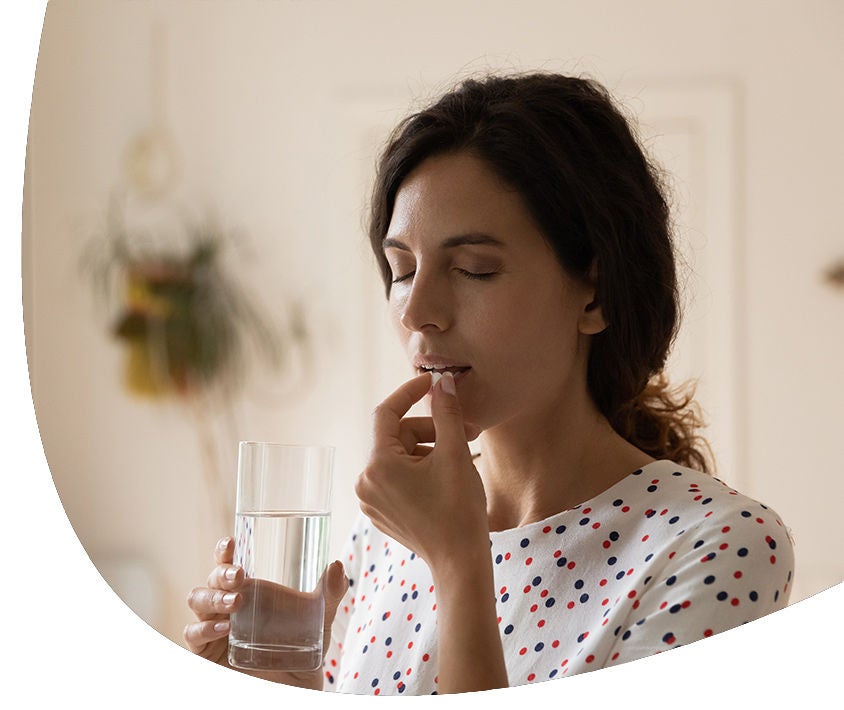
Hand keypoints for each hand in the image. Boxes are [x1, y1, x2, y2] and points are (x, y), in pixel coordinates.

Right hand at [184, 537, 347, 687]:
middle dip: (221, 573)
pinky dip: (204, 629)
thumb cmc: (302, 648)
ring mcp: (215, 628)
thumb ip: (329, 593)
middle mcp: (227, 605)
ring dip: (212, 597)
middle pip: (211, 579)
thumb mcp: (319, 619)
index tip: (231, 541)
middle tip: (240, 575)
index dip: (224, 551)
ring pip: (197, 601)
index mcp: (249, 590)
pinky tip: (224, 627)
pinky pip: (194, 636)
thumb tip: (337, 565)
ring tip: (235, 602)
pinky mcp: (209, 653)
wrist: (296, 687)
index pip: (229, 564)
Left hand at [355, 371, 487, 569]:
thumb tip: (443, 383)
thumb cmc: (458, 509)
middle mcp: (365, 481)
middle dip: (431, 429)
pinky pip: (397, 477)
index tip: (432, 382)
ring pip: (398, 456)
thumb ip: (446, 412)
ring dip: (428, 449)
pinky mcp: (381, 511)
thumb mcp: (455, 453)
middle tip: (467, 430)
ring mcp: (371, 499)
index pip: (386, 413)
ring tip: (461, 457)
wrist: (460, 562)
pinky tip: (446, 476)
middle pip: (396, 436)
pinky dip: (420, 468)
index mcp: (377, 465)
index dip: (410, 392)